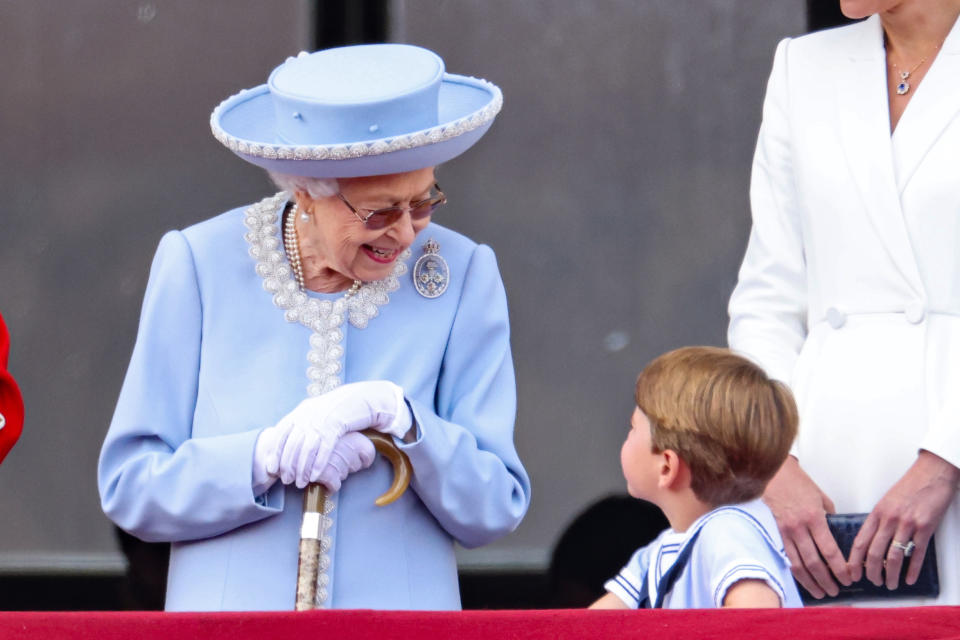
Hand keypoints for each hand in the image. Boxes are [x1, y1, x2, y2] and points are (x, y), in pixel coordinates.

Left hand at [256, 381, 410, 488]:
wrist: (360, 398)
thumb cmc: (337, 410)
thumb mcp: (315, 413)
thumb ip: (301, 425)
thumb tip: (287, 445)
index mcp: (301, 411)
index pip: (281, 433)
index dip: (274, 452)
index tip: (271, 468)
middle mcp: (308, 415)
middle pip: (292, 444)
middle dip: (287, 465)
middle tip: (286, 480)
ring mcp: (323, 420)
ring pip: (307, 448)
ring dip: (302, 468)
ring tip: (300, 482)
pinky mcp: (338, 425)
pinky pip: (325, 447)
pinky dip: (318, 463)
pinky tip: (315, 475)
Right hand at [762, 456, 850, 597]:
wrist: (774, 474)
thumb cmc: (798, 482)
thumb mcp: (821, 497)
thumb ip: (829, 515)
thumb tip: (835, 531)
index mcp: (814, 518)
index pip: (829, 550)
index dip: (839, 568)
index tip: (848, 577)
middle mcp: (800, 527)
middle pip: (814, 562)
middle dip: (827, 580)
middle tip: (836, 591)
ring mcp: (786, 531)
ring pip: (798, 564)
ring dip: (810, 581)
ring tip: (820, 592)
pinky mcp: (777, 533)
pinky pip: (787, 557)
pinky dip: (796, 571)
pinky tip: (803, 579)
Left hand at [847, 450, 959, 589]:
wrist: (931, 474)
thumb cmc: (909, 487)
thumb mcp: (887, 502)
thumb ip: (879, 520)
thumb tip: (872, 541)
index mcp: (877, 513)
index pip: (860, 541)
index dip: (854, 560)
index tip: (851, 572)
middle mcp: (889, 519)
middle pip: (875, 552)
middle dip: (872, 571)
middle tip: (873, 582)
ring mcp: (907, 524)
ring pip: (894, 556)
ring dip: (891, 574)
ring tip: (891, 584)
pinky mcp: (926, 527)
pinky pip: (917, 553)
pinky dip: (912, 569)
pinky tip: (909, 579)